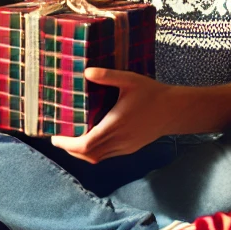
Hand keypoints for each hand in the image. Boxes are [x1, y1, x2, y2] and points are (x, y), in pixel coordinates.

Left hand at [49, 68, 177, 163]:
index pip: (86, 144)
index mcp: (116, 125)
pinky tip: (88, 139)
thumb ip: (108, 76)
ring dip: (80, 152)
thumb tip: (86, 71)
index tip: (55, 137)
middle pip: (87, 155)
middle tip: (58, 137)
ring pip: (97, 158)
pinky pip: (106, 155)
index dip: (67, 144)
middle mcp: (120, 140)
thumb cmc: (152, 93)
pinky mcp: (130, 148)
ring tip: (69, 139)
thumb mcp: (130, 79)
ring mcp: (125, 147)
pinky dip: (93, 152)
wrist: (174, 110)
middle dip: (69, 149)